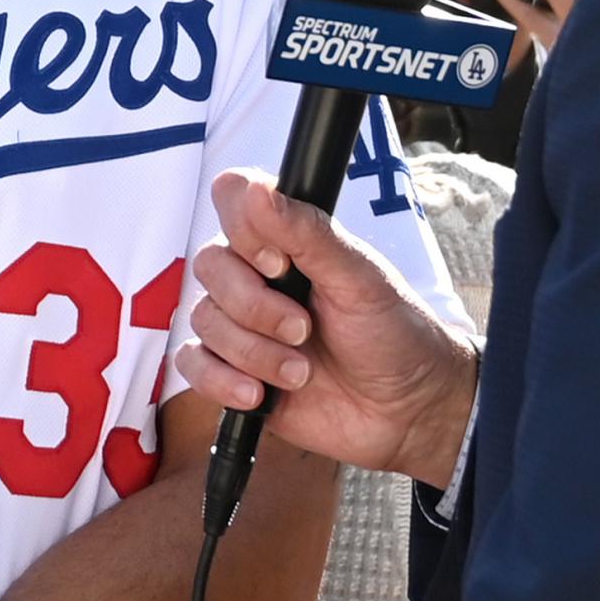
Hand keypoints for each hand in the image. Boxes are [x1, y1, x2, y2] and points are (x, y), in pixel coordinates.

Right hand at [173, 169, 477, 486]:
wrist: (407, 411)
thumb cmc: (393, 335)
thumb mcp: (360, 279)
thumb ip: (307, 233)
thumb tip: (256, 189)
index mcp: (287, 241)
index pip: (233, 201)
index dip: (244, 231)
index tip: (280, 264)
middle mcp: (256, 276)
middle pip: (210, 267)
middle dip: (255, 308)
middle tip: (304, 330)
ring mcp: (241, 322)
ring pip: (204, 320)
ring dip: (253, 353)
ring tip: (300, 373)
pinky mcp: (231, 369)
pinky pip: (192, 364)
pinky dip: (221, 381)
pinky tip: (258, 395)